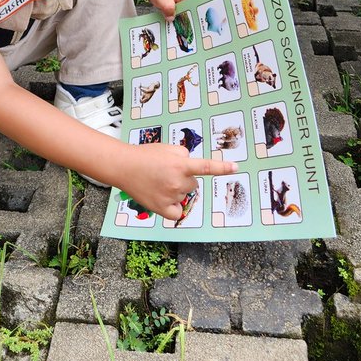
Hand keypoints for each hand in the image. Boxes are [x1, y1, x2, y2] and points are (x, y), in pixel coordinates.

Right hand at [117, 143, 235, 220]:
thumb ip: (184, 156)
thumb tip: (192, 167)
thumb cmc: (146, 155)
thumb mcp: (168, 148)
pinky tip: (163, 198)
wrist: (124, 167)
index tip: (236, 168)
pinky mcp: (162, 209)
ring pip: (184, 195)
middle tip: (166, 172)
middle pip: (193, 184)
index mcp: (180, 165)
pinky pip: (177, 211)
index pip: (206, 167)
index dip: (222, 168)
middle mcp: (177, 182)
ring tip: (158, 181)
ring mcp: (170, 197)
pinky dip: (173, 207)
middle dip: (184, 178)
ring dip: (176, 190)